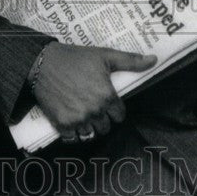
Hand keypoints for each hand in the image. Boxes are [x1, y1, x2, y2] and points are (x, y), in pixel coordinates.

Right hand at [32, 41, 156, 142]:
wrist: (43, 63)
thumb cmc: (75, 58)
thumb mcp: (105, 56)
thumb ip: (130, 61)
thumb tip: (154, 60)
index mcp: (107, 96)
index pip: (120, 116)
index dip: (114, 109)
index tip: (106, 102)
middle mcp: (94, 111)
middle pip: (106, 127)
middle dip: (102, 118)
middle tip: (92, 106)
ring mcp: (78, 120)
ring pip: (91, 135)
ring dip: (89, 127)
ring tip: (82, 113)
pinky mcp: (62, 125)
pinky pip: (73, 139)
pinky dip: (73, 133)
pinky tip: (71, 119)